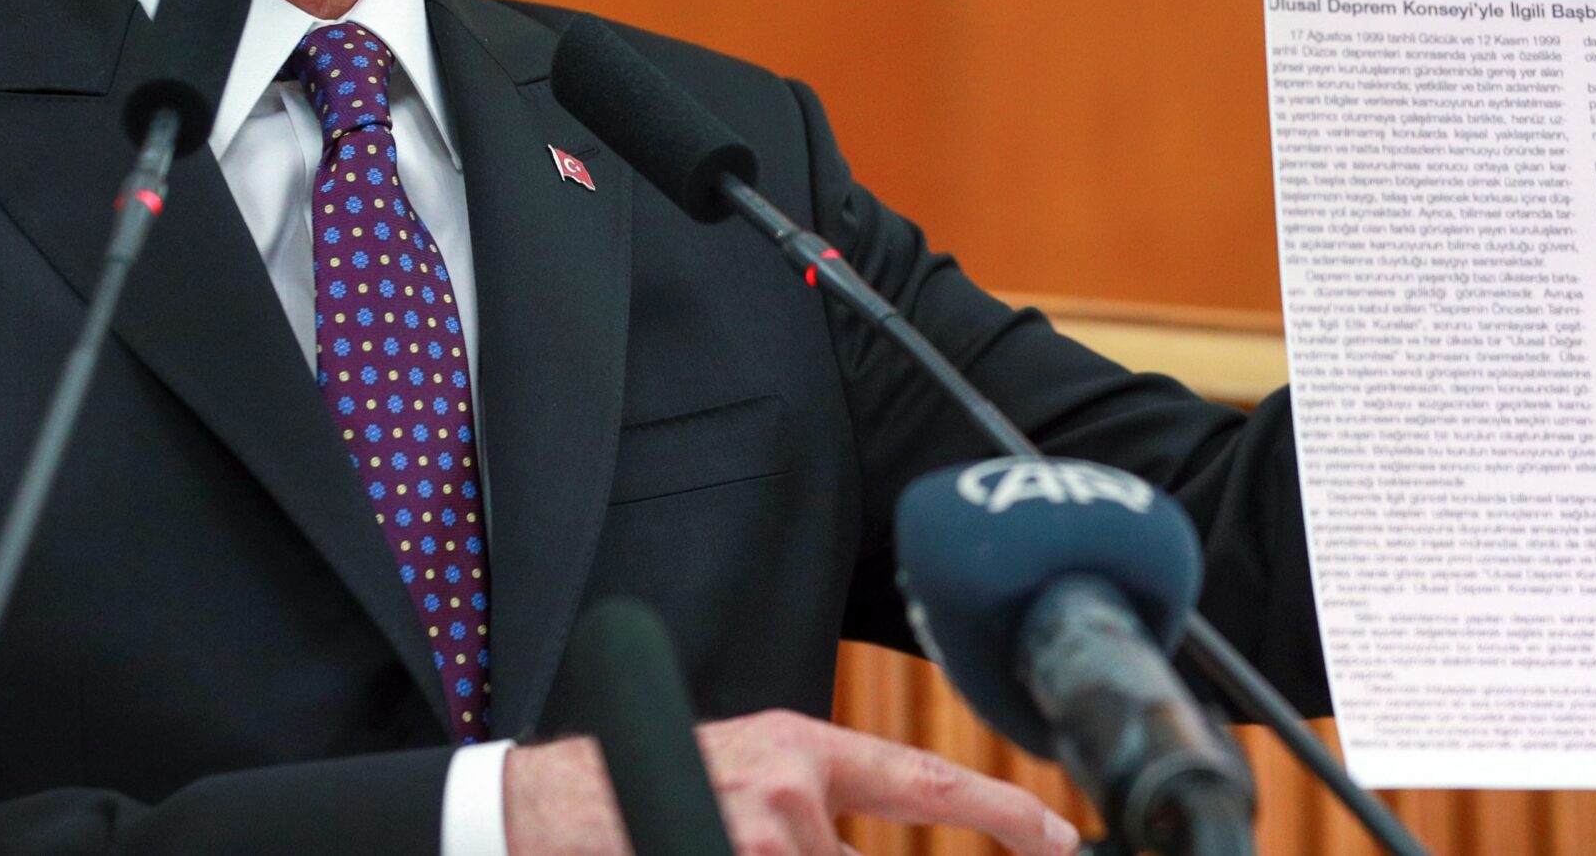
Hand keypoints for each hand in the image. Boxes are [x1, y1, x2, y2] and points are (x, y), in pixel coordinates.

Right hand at [502, 708, 1081, 855]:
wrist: (534, 811)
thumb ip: (804, 820)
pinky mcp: (723, 851)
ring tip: (711, 832)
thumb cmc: (633, 799)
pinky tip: (693, 842)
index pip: (921, 784)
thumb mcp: (733, 782)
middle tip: (750, 837)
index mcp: (796, 749)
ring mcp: (756, 829)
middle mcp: (786, 786)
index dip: (1000, 813)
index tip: (1061, 841)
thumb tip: (845, 853)